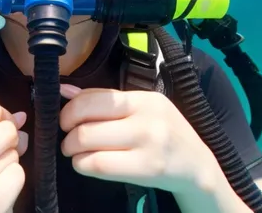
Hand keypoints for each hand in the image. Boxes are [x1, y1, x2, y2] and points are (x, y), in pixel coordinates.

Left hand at [59, 85, 214, 194]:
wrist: (197, 165)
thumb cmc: (163, 132)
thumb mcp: (140, 108)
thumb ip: (104, 99)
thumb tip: (65, 90)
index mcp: (142, 99)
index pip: (94, 98)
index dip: (70, 109)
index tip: (65, 119)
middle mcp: (146, 118)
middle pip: (87, 125)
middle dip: (67, 133)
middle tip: (67, 138)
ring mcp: (148, 144)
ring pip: (89, 145)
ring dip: (72, 150)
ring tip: (74, 151)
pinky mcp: (147, 169)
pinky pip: (100, 166)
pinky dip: (82, 165)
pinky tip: (85, 163)